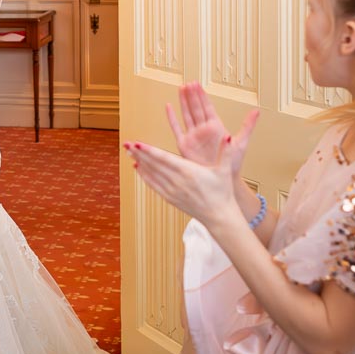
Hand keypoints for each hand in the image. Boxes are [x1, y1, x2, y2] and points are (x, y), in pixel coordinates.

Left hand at [127, 130, 250, 230]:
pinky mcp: (170, 198)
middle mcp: (177, 181)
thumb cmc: (222, 192)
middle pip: (153, 165)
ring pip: (151, 174)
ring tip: (128, 152)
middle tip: (126, 143)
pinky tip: (137, 168)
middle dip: (138, 153)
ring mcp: (172, 191)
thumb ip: (226, 152)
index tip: (137, 143)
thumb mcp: (225, 170)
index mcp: (189, 172)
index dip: (149, 151)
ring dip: (139, 162)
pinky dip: (144, 176)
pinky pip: (154, 185)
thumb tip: (229, 137)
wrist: (219, 216)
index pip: (164, 159)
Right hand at [165, 81, 257, 175]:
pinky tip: (169, 107)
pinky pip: (177, 129)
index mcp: (216, 127)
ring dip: (183, 102)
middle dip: (192, 95)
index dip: (202, 95)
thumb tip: (257, 111)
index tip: (197, 84)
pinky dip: (172, 118)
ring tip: (180, 89)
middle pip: (196, 108)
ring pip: (186, 115)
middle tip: (188, 82)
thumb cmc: (232, 164)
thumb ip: (248, 126)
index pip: (207, 107)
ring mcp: (193, 136)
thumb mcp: (241, 142)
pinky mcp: (184, 145)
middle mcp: (203, 129)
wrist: (222, 178)